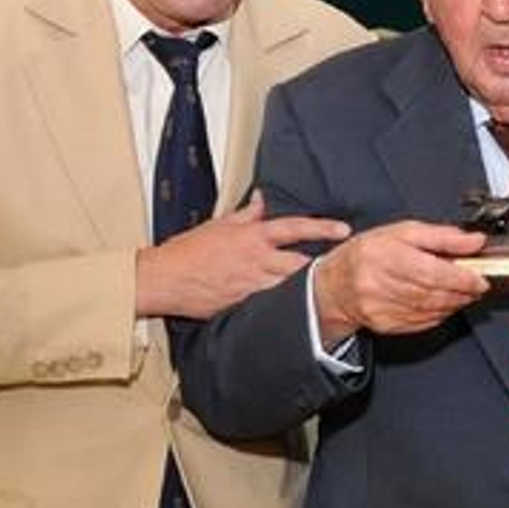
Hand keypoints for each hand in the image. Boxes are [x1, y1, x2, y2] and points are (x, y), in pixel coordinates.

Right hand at [136, 192, 351, 319]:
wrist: (164, 279)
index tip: (344, 230)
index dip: (323, 228)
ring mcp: (252, 285)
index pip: (295, 227)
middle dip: (322, 266)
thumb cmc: (189, 251)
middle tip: (343, 268)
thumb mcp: (220, 224)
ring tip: (328, 290)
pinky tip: (300, 309)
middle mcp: (257, 260)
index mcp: (253, 236)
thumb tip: (263, 198)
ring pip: (291, 287)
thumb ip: (247, 213)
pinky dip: (287, 305)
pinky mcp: (245, 305)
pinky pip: (273, 305)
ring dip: (308, 288)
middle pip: (301, 263)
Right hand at [312, 220, 487, 343]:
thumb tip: (475, 241)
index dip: (460, 277)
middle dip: (462, 291)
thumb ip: (442, 236)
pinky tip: (445, 304)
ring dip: (454, 303)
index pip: (431, 271)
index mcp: (384, 255)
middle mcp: (379, 284)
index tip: (479, 278)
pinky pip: (422, 322)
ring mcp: (381, 308)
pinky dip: (440, 314)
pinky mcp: (386, 325)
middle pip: (433, 292)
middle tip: (478, 285)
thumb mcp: (403, 232)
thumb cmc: (369, 253)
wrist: (336, 284)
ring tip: (465, 293)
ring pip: (430, 309)